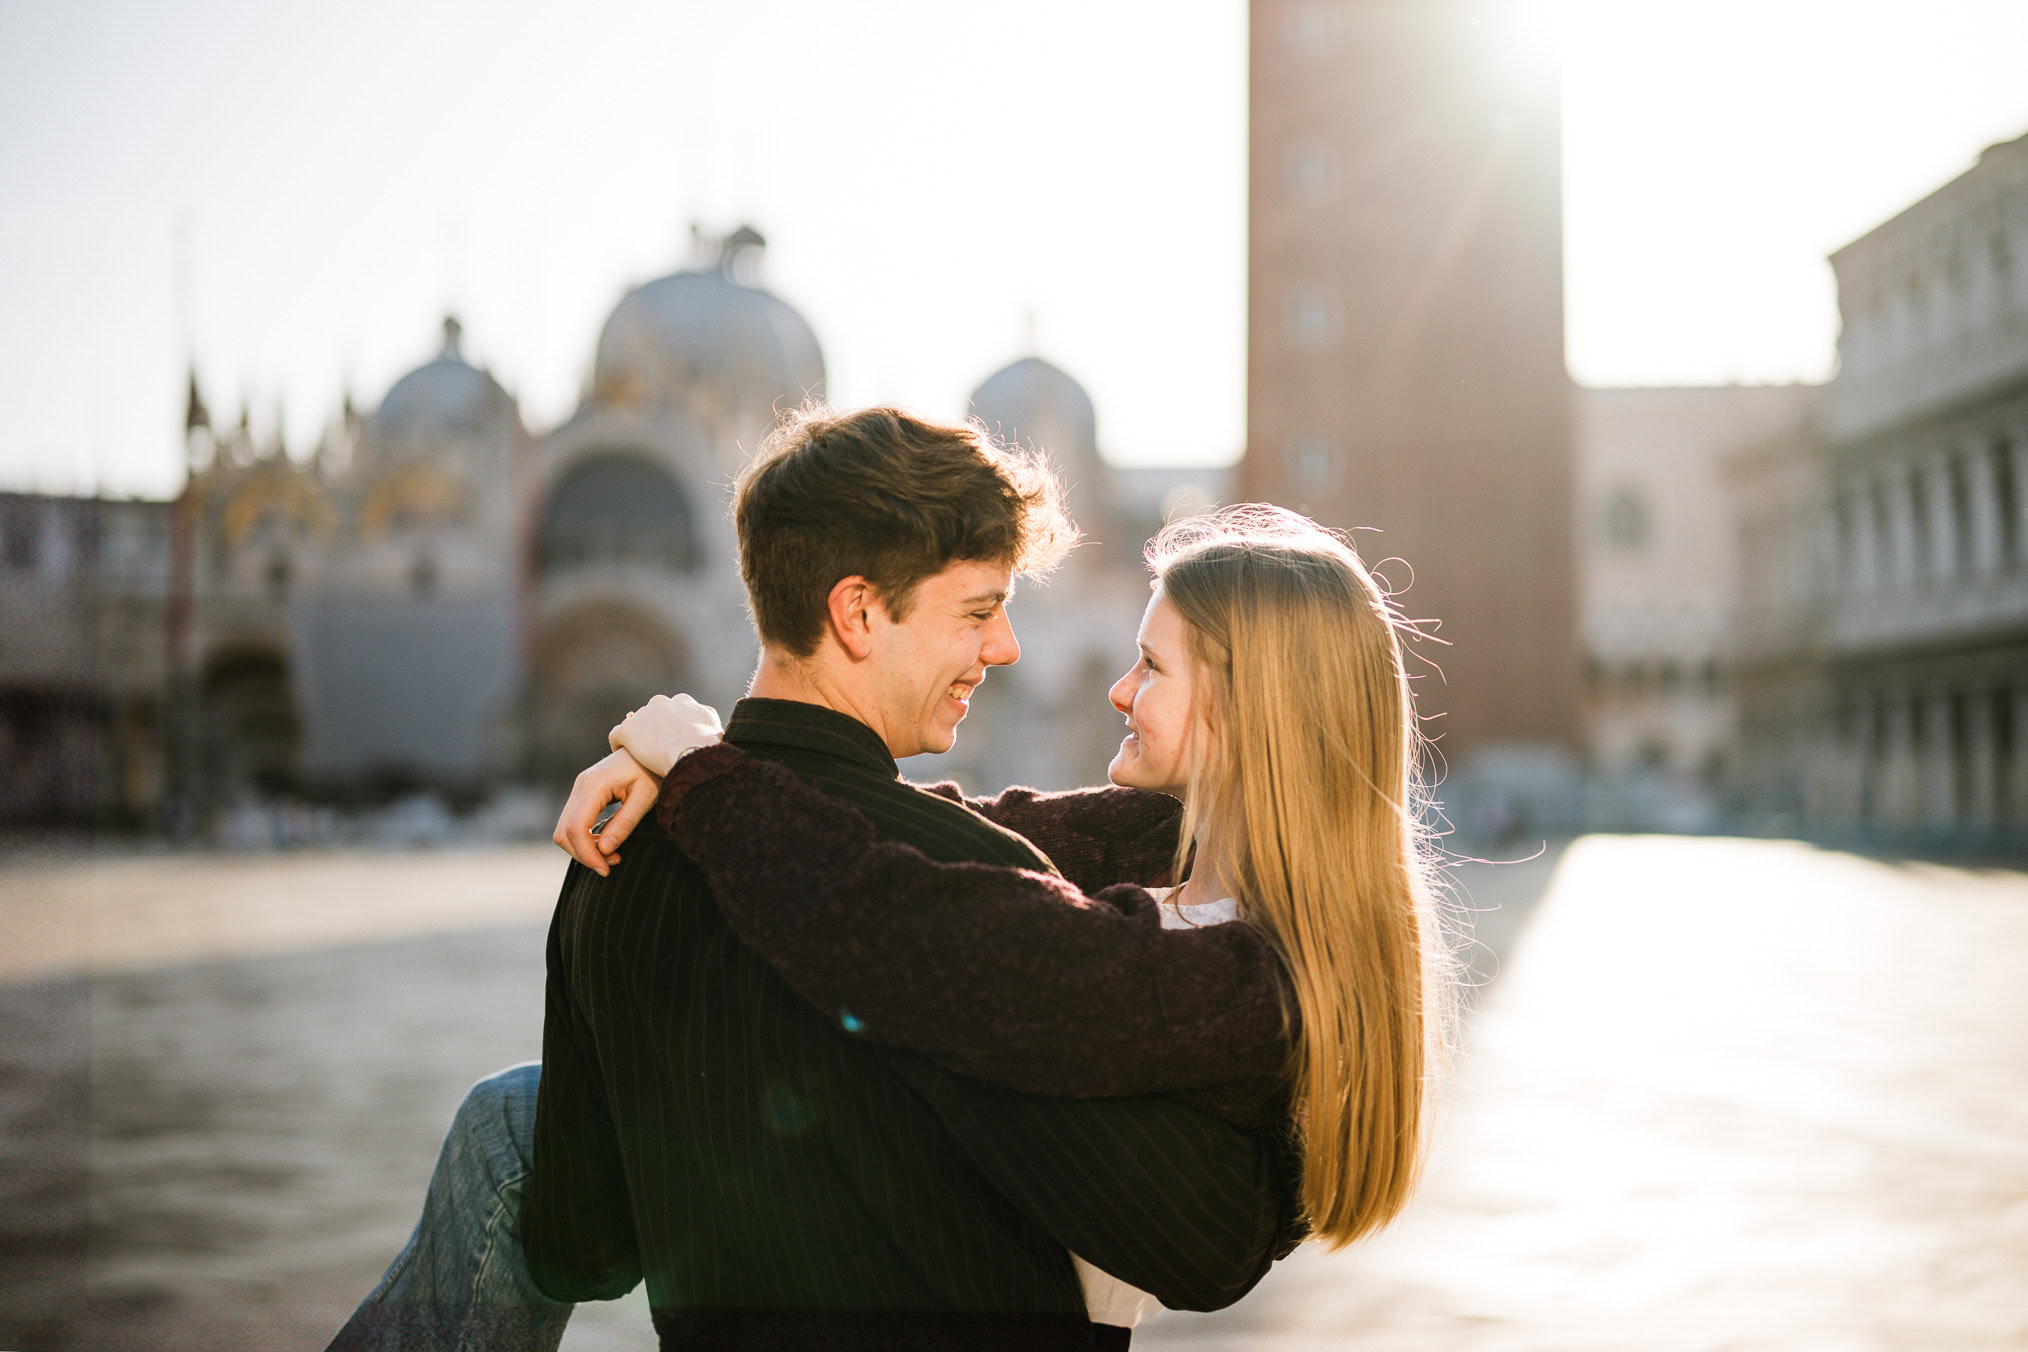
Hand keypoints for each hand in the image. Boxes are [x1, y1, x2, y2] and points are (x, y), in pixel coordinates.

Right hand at [553, 747, 660, 876]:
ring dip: (583, 848)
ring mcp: (579, 788)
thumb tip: (604, 850)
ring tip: (611, 856)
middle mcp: (580, 785)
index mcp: (594, 785)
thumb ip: (624, 824)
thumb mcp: (645, 798)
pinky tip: (605, 844)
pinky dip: (584, 839)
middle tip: (610, 865)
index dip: (587, 854)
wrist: (651, 745)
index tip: (606, 869)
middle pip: (563, 832)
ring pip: (564, 829)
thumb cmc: (652, 770)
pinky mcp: (583, 793)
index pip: (576, 828)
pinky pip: (573, 822)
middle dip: (583, 855)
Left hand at [609, 693, 723, 775]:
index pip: (674, 711)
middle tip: (658, 750)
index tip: (674, 740)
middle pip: (654, 714)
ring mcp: (644, 714)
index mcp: (685, 702)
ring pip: (637, 725)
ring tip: (640, 756)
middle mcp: (663, 703)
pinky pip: (617, 735)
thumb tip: (714, 737)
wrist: (693, 753)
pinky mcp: (628, 729)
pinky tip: (624, 756)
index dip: (673, 727)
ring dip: (639, 737)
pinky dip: (619, 744)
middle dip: (655, 729)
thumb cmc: (709, 749)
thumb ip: (711, 729)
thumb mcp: (718, 732)